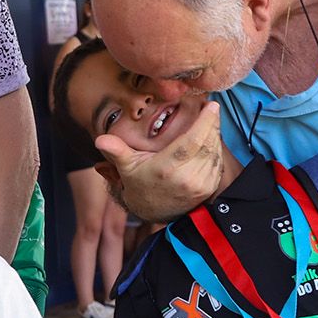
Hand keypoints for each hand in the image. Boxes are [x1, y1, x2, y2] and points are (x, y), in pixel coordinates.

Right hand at [95, 101, 222, 222]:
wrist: (153, 211)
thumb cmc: (139, 183)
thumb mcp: (126, 166)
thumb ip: (116, 150)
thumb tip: (100, 140)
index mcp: (167, 168)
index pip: (193, 140)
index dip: (206, 121)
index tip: (212, 105)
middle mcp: (186, 178)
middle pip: (207, 143)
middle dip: (212, 123)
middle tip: (212, 109)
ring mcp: (199, 185)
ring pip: (215, 152)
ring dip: (215, 134)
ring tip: (211, 121)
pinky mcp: (207, 189)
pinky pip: (217, 163)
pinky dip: (216, 148)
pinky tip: (210, 138)